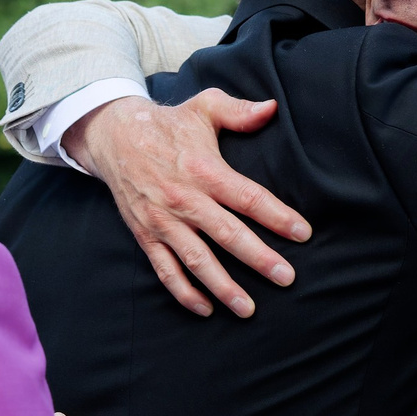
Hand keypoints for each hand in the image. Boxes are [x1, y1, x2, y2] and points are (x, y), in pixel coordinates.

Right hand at [63, 90, 308, 318]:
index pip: (249, 197)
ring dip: (223, 287)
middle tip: (287, 278)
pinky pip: (165, 270)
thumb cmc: (167, 123)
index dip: (278, 216)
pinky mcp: (146, 235)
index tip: (304, 233)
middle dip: (259, 258)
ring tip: (248, 308)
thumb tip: (272, 108)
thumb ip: (239, 111)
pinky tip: (205, 309)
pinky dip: (183, 292)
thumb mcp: (204, 107)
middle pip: (228, 235)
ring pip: (197, 260)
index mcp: (204, 169)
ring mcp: (163, 221)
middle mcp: (184, 199)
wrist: (113, 135)